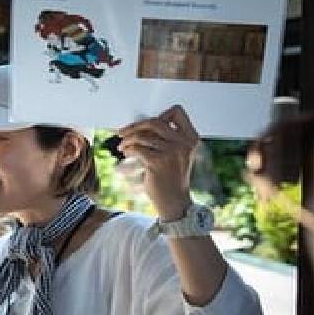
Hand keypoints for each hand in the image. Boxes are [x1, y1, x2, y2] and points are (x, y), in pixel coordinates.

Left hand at [115, 105, 199, 220]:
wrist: (175, 203)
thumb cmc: (173, 179)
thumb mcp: (178, 154)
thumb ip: (168, 138)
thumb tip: (142, 123)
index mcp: (191, 138)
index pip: (177, 112)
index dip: (160, 114)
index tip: (146, 125)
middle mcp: (183, 143)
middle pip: (155, 121)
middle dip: (135, 126)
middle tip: (123, 132)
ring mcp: (172, 152)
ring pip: (143, 135)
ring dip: (128, 140)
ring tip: (122, 146)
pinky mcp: (158, 162)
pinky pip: (137, 148)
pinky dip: (128, 149)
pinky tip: (126, 153)